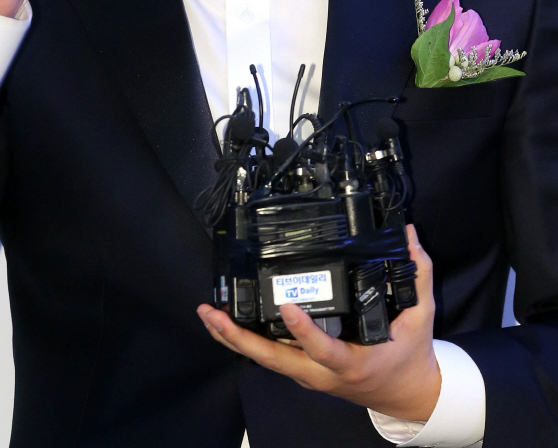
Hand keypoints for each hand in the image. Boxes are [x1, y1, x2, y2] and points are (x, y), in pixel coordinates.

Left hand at [197, 225, 440, 421]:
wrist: (407, 395)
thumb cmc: (410, 356)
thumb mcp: (421, 316)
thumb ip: (418, 274)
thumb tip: (411, 235)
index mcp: (351, 362)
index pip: (323, 348)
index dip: (303, 330)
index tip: (287, 306)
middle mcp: (322, 372)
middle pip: (272, 359)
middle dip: (238, 337)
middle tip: (214, 314)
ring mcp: (308, 374)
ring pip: (264, 359)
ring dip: (233, 338)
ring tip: (209, 314)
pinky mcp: (302, 370)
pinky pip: (269, 356)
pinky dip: (245, 340)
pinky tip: (227, 322)